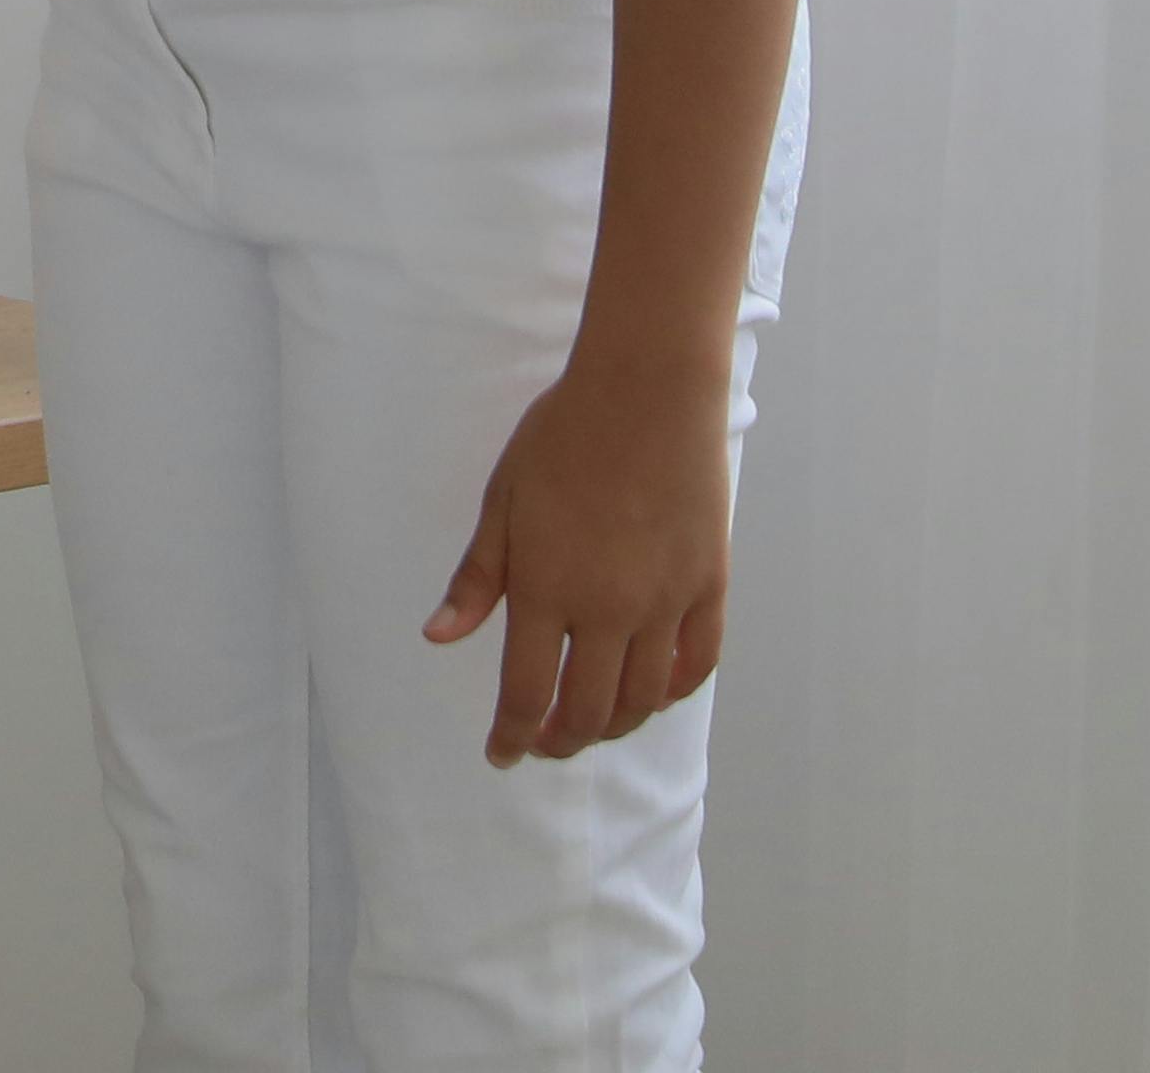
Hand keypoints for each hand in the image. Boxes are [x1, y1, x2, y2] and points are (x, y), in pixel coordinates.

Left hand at [422, 354, 731, 762]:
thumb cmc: (563, 437)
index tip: (500, 755)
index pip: (527, 693)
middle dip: (559, 741)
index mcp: (548, 590)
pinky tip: (650, 694)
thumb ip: (477, 578)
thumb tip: (439, 637)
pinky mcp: (709, 587)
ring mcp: (666, 603)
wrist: (648, 393)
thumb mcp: (503, 501)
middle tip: (542, 744)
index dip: (511, 735)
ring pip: (642, 699)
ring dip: (613, 726)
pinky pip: (695, 665)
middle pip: (587, 711)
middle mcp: (610, 610)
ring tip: (591, 725)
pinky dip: (671, 693)